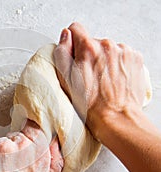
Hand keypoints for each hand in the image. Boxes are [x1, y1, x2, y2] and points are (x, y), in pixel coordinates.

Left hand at [0, 120, 62, 171]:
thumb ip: (56, 160)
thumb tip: (56, 142)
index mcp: (38, 149)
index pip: (34, 126)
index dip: (29, 133)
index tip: (27, 139)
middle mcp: (20, 144)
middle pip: (16, 136)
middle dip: (14, 148)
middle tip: (13, 166)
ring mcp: (1, 145)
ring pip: (1, 141)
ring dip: (0, 152)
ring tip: (1, 171)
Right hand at [54, 22, 145, 138]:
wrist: (116, 117)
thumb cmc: (90, 103)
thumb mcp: (65, 79)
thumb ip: (62, 52)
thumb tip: (65, 36)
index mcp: (88, 49)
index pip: (75, 28)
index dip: (72, 42)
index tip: (74, 54)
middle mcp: (108, 45)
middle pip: (92, 41)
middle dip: (88, 54)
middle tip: (88, 75)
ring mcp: (123, 51)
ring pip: (107, 48)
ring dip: (103, 59)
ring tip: (101, 79)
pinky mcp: (134, 58)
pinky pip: (120, 54)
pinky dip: (116, 63)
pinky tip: (112, 78)